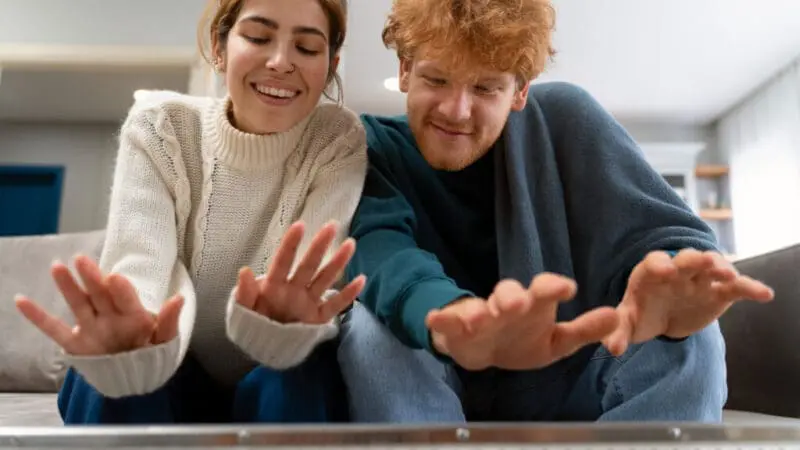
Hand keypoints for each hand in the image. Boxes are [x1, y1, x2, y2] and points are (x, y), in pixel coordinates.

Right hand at [15, 255, 182, 355]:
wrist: (137, 379)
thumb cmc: (152, 354)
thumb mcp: (165, 340)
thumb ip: (169, 321)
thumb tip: (179, 298)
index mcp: (134, 314)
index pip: (126, 299)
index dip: (121, 290)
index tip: (114, 278)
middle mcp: (111, 316)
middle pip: (100, 294)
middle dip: (92, 278)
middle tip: (82, 260)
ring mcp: (92, 328)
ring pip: (78, 303)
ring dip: (68, 286)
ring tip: (58, 267)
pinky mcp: (76, 343)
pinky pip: (54, 329)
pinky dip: (37, 317)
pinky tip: (22, 301)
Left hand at [235, 220, 365, 324]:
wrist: (262, 348)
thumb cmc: (252, 324)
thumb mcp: (243, 310)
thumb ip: (245, 293)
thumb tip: (244, 271)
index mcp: (274, 286)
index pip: (283, 261)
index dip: (291, 244)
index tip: (300, 225)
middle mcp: (294, 289)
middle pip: (309, 265)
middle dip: (319, 246)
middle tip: (332, 225)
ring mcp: (308, 302)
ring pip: (325, 279)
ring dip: (337, 263)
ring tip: (350, 244)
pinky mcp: (317, 318)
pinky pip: (335, 305)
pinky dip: (348, 295)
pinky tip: (361, 280)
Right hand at [426, 273, 619, 370]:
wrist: (483, 348)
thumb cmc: (524, 339)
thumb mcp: (558, 341)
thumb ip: (585, 330)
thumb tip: (617, 318)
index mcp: (534, 305)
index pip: (545, 290)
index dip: (554, 287)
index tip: (567, 288)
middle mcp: (507, 305)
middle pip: (509, 293)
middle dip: (513, 296)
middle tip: (519, 302)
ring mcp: (480, 314)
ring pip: (480, 307)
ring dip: (480, 309)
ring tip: (482, 316)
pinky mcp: (456, 326)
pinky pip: (447, 320)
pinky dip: (441, 318)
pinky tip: (435, 317)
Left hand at [603, 249, 773, 355]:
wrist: (662, 317)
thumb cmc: (641, 315)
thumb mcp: (627, 324)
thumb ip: (618, 332)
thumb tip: (612, 348)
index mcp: (650, 274)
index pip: (653, 263)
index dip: (658, 265)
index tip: (664, 272)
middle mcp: (676, 271)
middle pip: (685, 259)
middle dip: (694, 259)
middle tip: (704, 262)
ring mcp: (699, 280)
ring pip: (712, 267)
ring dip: (721, 267)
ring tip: (730, 275)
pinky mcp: (718, 292)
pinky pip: (735, 287)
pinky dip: (749, 288)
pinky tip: (764, 295)